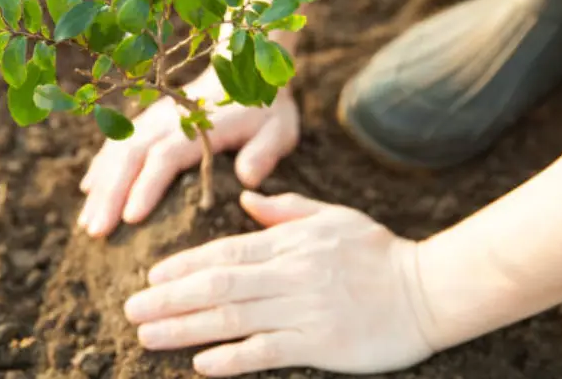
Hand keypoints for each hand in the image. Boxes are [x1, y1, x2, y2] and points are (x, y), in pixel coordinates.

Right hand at [78, 68, 299, 236]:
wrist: (246, 68)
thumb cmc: (265, 109)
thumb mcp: (279, 129)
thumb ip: (264, 152)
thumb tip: (247, 178)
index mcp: (199, 126)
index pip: (165, 157)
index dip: (146, 186)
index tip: (130, 219)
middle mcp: (168, 120)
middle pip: (131, 156)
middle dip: (111, 194)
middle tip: (96, 231)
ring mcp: (153, 118)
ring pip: (118, 150)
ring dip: (101, 186)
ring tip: (87, 223)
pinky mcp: (147, 121)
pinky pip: (117, 142)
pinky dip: (101, 166)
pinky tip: (89, 191)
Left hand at [123, 191, 434, 376]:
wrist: (430, 289)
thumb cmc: (378, 251)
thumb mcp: (332, 217)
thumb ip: (286, 210)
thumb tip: (246, 199)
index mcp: (290, 242)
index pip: (225, 252)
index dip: (184, 265)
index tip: (151, 276)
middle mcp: (290, 274)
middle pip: (219, 286)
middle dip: (170, 298)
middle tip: (131, 310)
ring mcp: (305, 309)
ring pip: (233, 319)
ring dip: (185, 328)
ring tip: (148, 336)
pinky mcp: (321, 343)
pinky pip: (268, 351)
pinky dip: (232, 358)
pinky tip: (201, 364)